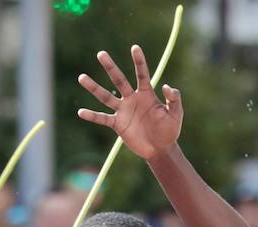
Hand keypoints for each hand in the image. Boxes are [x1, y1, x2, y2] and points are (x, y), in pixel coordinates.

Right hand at [76, 46, 182, 161]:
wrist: (161, 149)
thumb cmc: (170, 130)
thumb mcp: (176, 114)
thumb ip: (174, 99)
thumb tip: (166, 86)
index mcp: (146, 94)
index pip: (141, 74)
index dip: (139, 62)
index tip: (135, 47)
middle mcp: (132, 99)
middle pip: (119, 80)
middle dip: (110, 67)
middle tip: (101, 53)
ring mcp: (123, 111)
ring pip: (106, 97)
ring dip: (94, 87)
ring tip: (81, 77)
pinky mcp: (118, 124)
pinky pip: (103, 118)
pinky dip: (92, 116)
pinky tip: (81, 112)